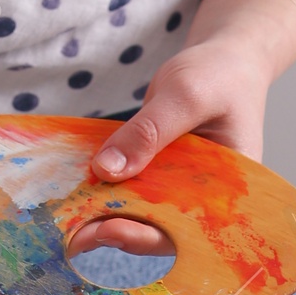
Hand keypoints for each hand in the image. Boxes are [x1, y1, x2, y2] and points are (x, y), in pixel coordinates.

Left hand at [67, 38, 272, 256]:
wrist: (225, 58)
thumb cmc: (218, 75)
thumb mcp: (185, 96)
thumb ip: (149, 132)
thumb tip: (106, 171)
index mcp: (227, 192)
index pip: (186, 231)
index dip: (145, 236)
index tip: (106, 230)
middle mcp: (205, 198)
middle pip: (159, 227)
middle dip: (117, 229)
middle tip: (72, 234)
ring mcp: (180, 185)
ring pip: (141, 209)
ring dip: (107, 212)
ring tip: (68, 218)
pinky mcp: (160, 171)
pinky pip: (132, 184)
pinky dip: (108, 187)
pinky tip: (79, 189)